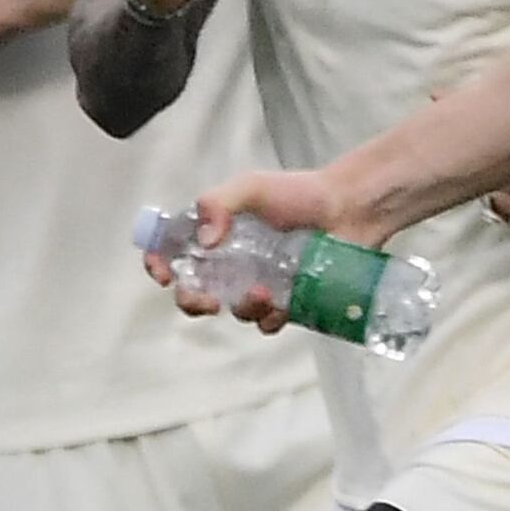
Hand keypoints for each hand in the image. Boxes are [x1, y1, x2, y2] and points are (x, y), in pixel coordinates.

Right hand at [157, 164, 352, 322]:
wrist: (351, 208)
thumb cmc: (301, 193)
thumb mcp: (252, 188)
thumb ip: (219, 204)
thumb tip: (204, 240)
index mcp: (214, 232)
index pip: (171, 251)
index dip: (159, 264)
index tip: (164, 274)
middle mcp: (231, 261)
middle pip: (194, 291)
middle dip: (191, 301)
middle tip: (205, 301)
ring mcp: (258, 281)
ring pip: (233, 310)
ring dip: (241, 308)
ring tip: (263, 293)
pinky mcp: (286, 299)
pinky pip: (268, 322)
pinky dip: (269, 319)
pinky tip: (280, 304)